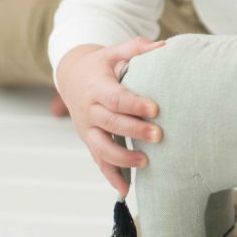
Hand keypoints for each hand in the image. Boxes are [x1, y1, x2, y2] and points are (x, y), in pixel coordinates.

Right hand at [56, 37, 166, 195]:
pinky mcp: (89, 140)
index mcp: (96, 86)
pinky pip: (98, 160)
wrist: (71, 76)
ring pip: (101, 147)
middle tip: (159, 136)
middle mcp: (89, 109)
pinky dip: (110, 175)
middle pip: (110, 123)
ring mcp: (87, 128)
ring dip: (122, 157)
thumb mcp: (114, 51)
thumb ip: (137, 48)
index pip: (115, 98)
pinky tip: (126, 190)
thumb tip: (165, 47)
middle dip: (134, 130)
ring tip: (145, 162)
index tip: (155, 109)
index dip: (134, 104)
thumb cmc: (101, 64)